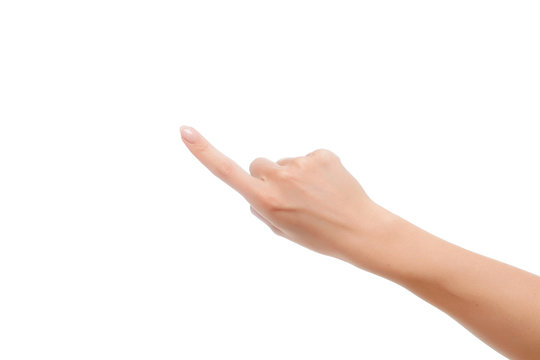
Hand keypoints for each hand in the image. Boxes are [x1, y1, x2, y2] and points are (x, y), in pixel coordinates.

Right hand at [180, 126, 393, 261]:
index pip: (226, 172)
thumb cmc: (319, 236)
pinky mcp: (322, 154)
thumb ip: (261, 207)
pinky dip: (315, 169)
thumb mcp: (281, 230)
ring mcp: (301, 164)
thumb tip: (255, 186)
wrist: (360, 230)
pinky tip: (329, 185)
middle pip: (258, 164)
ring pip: (284, 162)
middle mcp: (279, 179)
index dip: (203, 152)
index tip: (185, 131)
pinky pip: (308, 158)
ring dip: (294, 175)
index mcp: (266, 201)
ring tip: (316, 196)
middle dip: (266, 177)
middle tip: (291, 198)